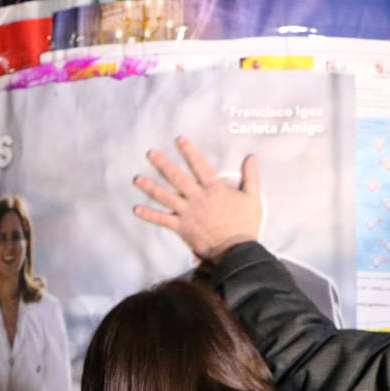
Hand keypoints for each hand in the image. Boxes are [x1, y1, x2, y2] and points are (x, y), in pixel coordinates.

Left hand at [133, 136, 261, 261]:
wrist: (236, 250)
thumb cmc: (245, 225)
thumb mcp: (252, 198)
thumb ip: (251, 176)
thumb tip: (252, 157)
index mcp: (214, 189)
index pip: (200, 165)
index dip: (189, 152)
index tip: (179, 140)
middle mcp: (198, 198)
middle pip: (177, 178)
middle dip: (163, 164)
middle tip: (150, 154)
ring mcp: (188, 213)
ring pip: (165, 197)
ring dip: (150, 187)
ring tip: (137, 179)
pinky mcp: (182, 227)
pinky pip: (162, 220)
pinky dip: (149, 215)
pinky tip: (137, 209)